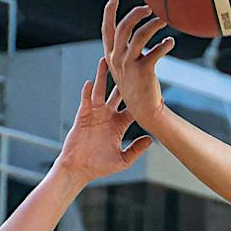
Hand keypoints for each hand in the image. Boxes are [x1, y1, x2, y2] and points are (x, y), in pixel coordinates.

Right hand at [56, 56, 152, 183]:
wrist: (79, 169)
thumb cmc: (100, 167)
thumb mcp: (123, 160)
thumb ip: (136, 149)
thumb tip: (151, 139)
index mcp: (119, 125)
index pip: (132, 108)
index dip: (141, 98)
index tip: (151, 86)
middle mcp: (107, 116)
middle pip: (117, 93)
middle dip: (122, 79)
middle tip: (129, 63)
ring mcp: (94, 114)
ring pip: (100, 91)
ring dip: (102, 77)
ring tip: (105, 61)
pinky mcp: (82, 116)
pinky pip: (85, 101)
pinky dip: (87, 92)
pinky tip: (90, 82)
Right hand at [102, 0, 174, 127]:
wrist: (145, 110)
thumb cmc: (138, 86)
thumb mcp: (126, 66)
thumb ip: (129, 48)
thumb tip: (141, 29)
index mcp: (111, 56)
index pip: (107, 30)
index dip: (109, 13)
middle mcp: (117, 58)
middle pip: (124, 28)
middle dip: (136, 14)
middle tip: (149, 7)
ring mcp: (129, 65)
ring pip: (140, 36)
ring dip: (154, 25)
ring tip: (165, 20)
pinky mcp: (143, 71)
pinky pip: (155, 52)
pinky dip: (164, 44)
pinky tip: (170, 41)